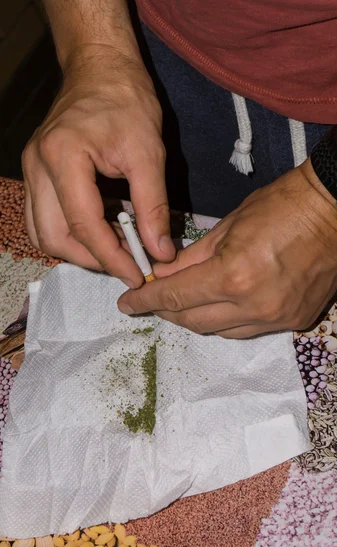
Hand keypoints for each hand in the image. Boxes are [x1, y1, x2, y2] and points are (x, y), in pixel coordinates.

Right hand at [22, 45, 174, 286]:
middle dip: (92, 259)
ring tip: (115, 250)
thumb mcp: (149, 153)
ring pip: (43, 233)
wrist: (100, 68)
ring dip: (78, 250)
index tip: (137, 274)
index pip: (83, 225)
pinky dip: (70, 234)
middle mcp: (37, 167)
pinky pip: (44, 218)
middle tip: (127, 265)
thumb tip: (160, 251)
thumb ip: (153, 206)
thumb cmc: (126, 101)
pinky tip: (100, 232)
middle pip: (53, 237)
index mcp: (63, 157)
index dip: (111, 257)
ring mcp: (31, 170)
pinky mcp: (36, 173)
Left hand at [118, 159, 336, 337]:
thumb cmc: (280, 206)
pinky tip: (222, 304)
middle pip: (194, 321)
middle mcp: (254, 306)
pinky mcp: (294, 322)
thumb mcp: (227, 226)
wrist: (334, 210)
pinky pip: (248, 330)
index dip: (145, 301)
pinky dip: (228, 319)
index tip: (126, 303)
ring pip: (220, 331)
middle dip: (167, 312)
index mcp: (233, 276)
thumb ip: (190, 259)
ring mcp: (277, 319)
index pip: (175, 298)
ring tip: (185, 302)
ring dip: (196, 318)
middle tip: (152, 299)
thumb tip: (161, 276)